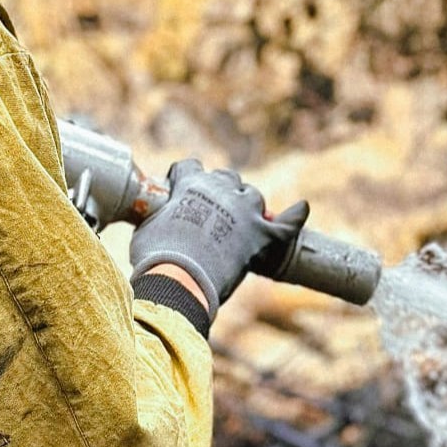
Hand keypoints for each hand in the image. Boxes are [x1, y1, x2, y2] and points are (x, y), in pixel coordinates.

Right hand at [129, 160, 305, 319]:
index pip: (189, 167)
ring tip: (241, 220)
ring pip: (252, 196)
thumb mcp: (145, 227)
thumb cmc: (155, 256)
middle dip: (221, 189)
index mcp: (190, 184)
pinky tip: (302, 208)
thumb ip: (156, 215)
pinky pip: (285, 224)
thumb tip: (151, 221)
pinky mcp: (261, 235)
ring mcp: (244, 211)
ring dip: (247, 204)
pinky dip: (294, 217)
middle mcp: (219, 190)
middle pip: (226, 178)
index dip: (186, 176)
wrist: (178, 279)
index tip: (181, 187)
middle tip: (213, 209)